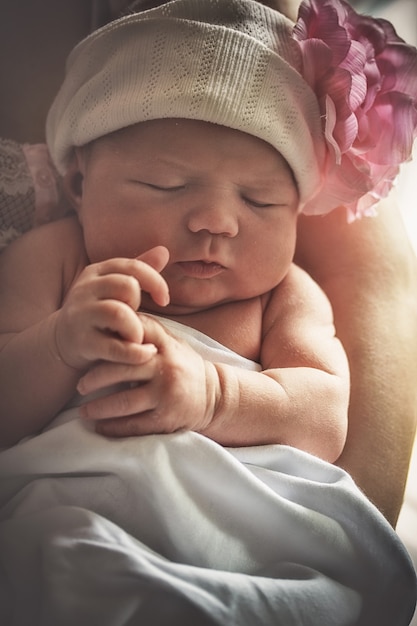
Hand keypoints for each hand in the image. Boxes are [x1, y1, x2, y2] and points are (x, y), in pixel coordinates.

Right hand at [54, 246, 169, 369]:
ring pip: (118, 313)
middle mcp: (86, 289)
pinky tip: (145, 353)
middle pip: (127, 286)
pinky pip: (115, 347)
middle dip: (139, 305)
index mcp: (97, 272)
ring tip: (137, 338)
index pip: (133, 267)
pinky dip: (136, 353)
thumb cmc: (97, 313)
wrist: (60, 342)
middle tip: (137, 319)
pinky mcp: (81, 342)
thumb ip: (138, 270)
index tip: (165, 300)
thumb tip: (164, 251)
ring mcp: (81, 315)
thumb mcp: (114, 288)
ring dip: (136, 329)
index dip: (155, 282)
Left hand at [76, 314, 219, 436]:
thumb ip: (146, 333)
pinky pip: (134, 425)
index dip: (109, 339)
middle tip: (80, 386)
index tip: (89, 346)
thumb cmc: (182, 365)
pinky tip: (100, 427)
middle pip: (121, 370)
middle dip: (95, 379)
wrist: (216, 394)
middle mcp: (166, 368)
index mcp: (165, 345)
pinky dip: (113, 427)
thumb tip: (110, 320)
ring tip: (84, 411)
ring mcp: (166, 395)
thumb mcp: (171, 343)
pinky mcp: (167, 418)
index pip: (132, 336)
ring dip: (99, 408)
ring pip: (124, 402)